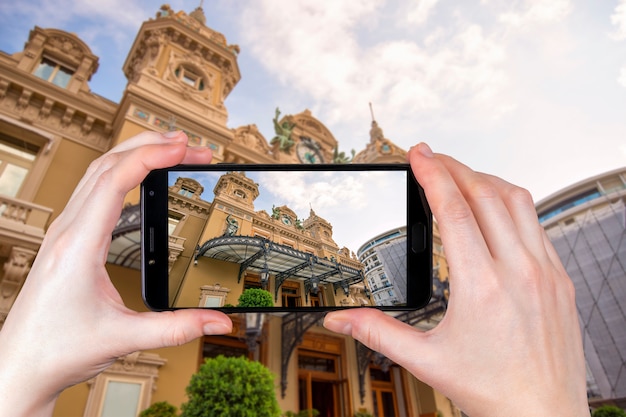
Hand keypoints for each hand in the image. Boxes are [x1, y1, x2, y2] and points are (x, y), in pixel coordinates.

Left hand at [0, 131, 232, 415]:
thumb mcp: (123, 338)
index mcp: (79, 244)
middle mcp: (68, 230)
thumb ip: (176, 328)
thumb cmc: (57, 349)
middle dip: (151, 146)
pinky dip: (122, 174)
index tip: (184, 147)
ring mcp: (65, 232)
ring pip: (99, 173)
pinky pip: (95, 191)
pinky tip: (141, 180)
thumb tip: (218, 321)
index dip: (152, 156)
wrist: (19, 365)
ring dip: (135, 155)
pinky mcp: (69, 239)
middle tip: (190, 145)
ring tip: (171, 152)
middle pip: (108, 164)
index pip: (116, 180)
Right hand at [324, 143, 588, 415]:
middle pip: (485, 195)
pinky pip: (537, 223)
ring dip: (485, 180)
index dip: (432, 175)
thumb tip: (339, 320)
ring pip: (518, 201)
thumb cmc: (492, 390)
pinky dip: (512, 204)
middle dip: (455, 167)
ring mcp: (546, 272)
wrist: (544, 416)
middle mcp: (519, 271)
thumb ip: (377, 332)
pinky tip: (496, 209)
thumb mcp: (426, 360)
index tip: (418, 154)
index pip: (454, 211)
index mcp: (482, 287)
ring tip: (461, 175)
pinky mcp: (560, 279)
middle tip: (431, 157)